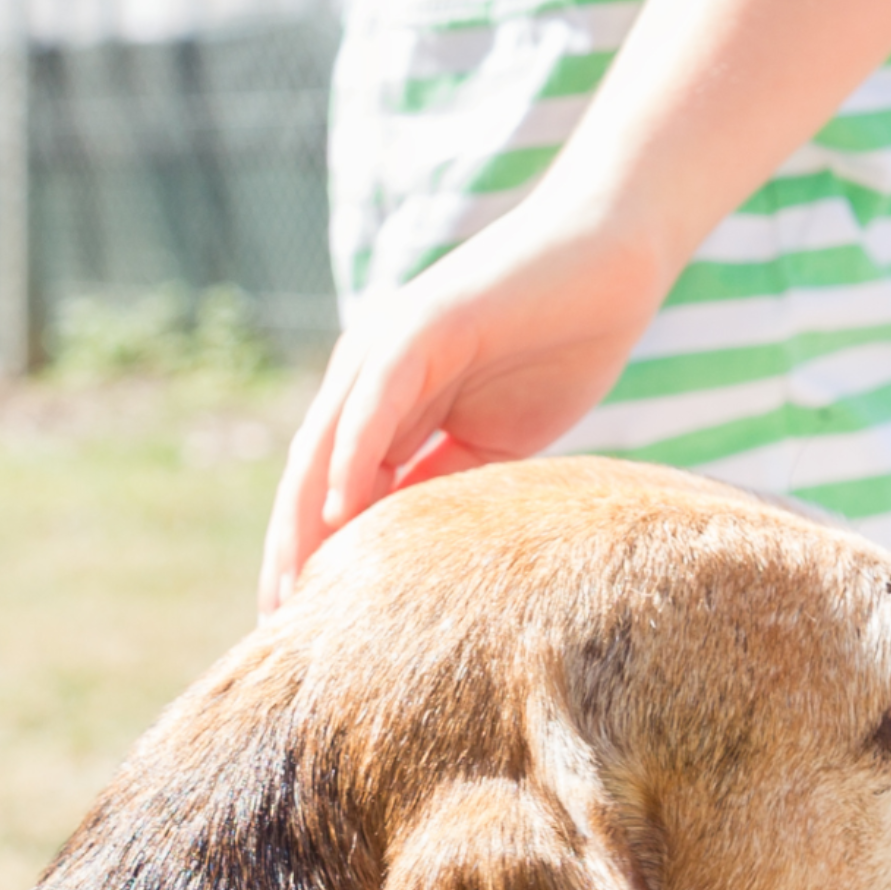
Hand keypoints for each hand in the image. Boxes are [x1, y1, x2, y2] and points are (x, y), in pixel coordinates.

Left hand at [262, 202, 676, 605]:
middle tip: (279, 632)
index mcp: (386, 404)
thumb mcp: (495, 440)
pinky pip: (376, 397)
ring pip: (326, 441)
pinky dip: (354, 452)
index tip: (305, 634)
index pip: (331, 493)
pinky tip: (343, 507)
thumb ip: (443, 484)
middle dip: (291, 553)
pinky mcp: (423, 323)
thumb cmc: (562, 342)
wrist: (611, 256)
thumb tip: (405, 556)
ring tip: (294, 586)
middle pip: (309, 476)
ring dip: (304, 517)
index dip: (312, 559)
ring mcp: (389, 346)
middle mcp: (371, 376)